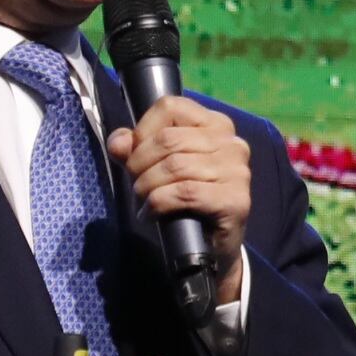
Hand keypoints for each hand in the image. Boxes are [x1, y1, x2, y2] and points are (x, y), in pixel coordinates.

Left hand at [110, 95, 251, 305]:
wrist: (213, 249)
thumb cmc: (185, 202)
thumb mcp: (156, 169)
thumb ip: (135, 150)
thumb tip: (118, 142)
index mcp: (216, 124)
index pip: (170, 106)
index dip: (143, 130)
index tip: (135, 155)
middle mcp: (232, 142)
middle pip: (168, 139)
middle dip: (140, 165)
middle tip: (135, 186)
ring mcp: (237, 171)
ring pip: (174, 166)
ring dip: (147, 187)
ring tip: (143, 201)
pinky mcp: (236, 200)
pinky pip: (184, 192)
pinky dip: (159, 203)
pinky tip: (152, 213)